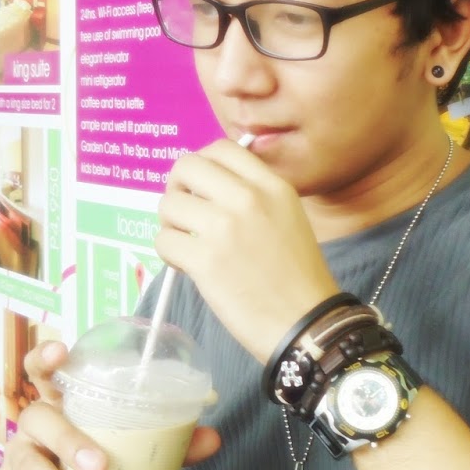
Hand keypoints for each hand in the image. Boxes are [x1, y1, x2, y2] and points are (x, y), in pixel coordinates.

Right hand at [0, 340, 221, 469]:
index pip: (42, 373)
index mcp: (60, 408)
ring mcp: (16, 465)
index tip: (60, 351)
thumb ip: (166, 447)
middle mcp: (32, 430)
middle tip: (100, 467)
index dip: (45, 358)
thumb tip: (212, 439)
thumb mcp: (124, 457)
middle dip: (70, 441)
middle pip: (38, 421)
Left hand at [155, 138, 339, 360]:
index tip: (201, 187)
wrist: (305, 322)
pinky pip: (164, 240)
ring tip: (188, 244)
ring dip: (171, 224)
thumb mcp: (288, 217)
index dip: (202, 164)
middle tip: (186, 213)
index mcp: (271, 186)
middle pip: (187, 167)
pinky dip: (169, 253)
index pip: (221, 148)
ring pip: (169, 204)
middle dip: (178, 188)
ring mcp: (224, 228)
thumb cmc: (298, 276)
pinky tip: (187, 265)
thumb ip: (254, 195)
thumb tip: (206, 187)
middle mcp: (247, 198)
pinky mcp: (205, 260)